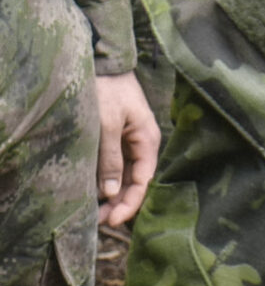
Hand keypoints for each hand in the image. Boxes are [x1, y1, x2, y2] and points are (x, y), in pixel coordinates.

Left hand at [93, 72, 160, 225]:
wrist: (103, 63)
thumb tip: (112, 191)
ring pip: (125, 176)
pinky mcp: (117, 139)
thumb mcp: (108, 123)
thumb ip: (111, 157)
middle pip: (135, 181)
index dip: (130, 202)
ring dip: (113, 196)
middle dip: (120, 203)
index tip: (112, 220)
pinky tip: (96, 193)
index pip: (144, 180)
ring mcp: (129, 142)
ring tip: (96, 214)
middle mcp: (142, 143)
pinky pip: (117, 166)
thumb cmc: (108, 89)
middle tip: (99, 222)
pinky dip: (108, 182)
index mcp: (147, 139)